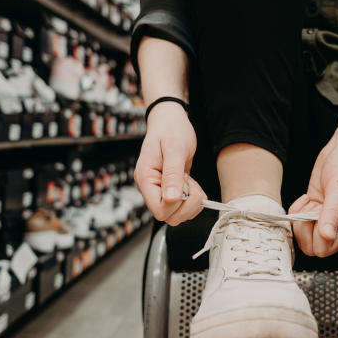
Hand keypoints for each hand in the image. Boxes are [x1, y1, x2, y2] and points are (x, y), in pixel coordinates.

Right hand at [134, 103, 206, 224]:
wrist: (170, 121)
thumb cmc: (171, 130)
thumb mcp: (174, 148)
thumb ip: (173, 174)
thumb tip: (172, 198)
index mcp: (145, 179)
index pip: (159, 209)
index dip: (176, 203)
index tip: (185, 184)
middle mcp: (150, 188)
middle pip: (168, 216)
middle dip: (187, 204)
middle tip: (190, 183)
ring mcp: (159, 190)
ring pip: (176, 215)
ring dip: (191, 202)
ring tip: (190, 181)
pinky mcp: (170, 190)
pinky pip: (182, 207)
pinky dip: (192, 200)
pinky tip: (190, 183)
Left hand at [289, 135, 337, 256]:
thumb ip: (332, 213)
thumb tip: (327, 236)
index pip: (325, 248)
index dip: (315, 233)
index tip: (317, 213)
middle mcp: (337, 226)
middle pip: (311, 247)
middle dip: (305, 227)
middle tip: (312, 207)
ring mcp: (324, 219)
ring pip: (303, 236)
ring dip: (300, 218)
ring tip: (310, 201)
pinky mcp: (315, 209)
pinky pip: (298, 221)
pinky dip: (296, 210)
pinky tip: (306, 198)